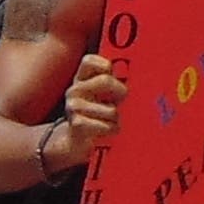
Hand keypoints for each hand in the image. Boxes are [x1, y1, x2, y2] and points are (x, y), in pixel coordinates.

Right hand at [53, 46, 122, 166]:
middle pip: (105, 81)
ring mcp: (74, 107)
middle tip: (121, 102)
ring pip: (111, 110)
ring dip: (117, 120)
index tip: (111, 76)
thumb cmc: (94, 117)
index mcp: (80, 80)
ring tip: (111, 123)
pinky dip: (113, 131)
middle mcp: (74, 91)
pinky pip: (108, 126)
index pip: (88, 61)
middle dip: (120, 93)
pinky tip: (106, 132)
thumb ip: (110, 85)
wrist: (74, 143)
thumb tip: (130, 84)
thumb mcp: (99, 97)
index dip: (104, 65)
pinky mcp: (78, 124)